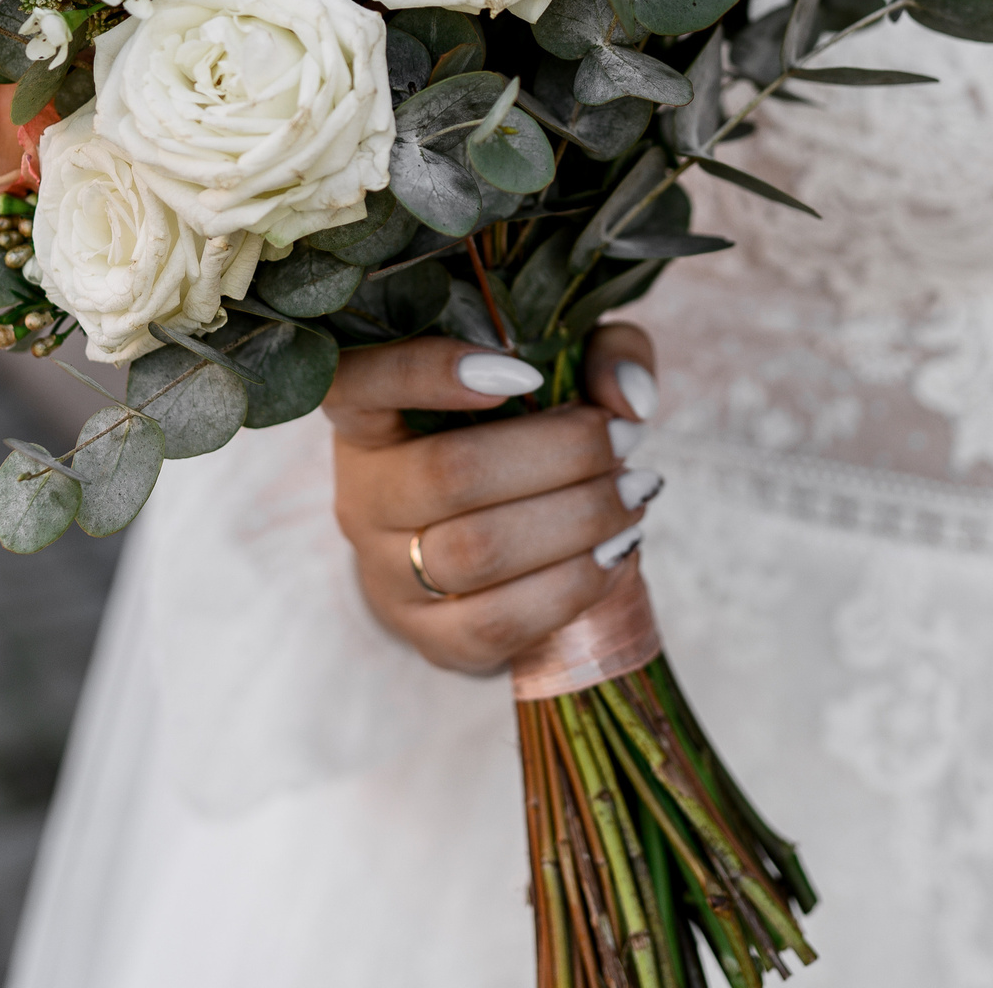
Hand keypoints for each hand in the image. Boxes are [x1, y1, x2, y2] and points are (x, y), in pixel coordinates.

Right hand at [326, 325, 660, 674]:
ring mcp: (386, 574)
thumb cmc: (518, 438)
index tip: (523, 373)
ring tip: (632, 494)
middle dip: (562, 453)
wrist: (489, 548)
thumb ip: (599, 354)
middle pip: (450, 474)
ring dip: (578, 521)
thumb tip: (628, 399)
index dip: (427, 372)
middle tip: (624, 438)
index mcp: (370, 415)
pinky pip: (499, 623)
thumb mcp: (558, 372)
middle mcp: (364, 493)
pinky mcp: (429, 638)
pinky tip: (615, 553)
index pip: (360, 382)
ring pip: (477, 553)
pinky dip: (573, 585)